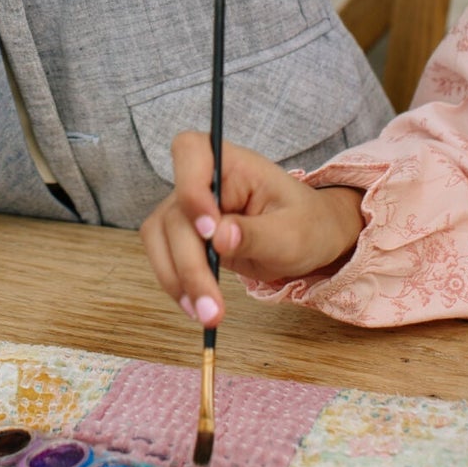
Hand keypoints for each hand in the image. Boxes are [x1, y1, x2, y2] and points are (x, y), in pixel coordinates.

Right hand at [140, 132, 365, 326]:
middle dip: (191, 264)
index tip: (209, 229)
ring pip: (159, 237)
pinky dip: (176, 284)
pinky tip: (197, 307)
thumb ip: (257, 233)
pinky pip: (163, 256)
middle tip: (213, 307)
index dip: (190, 187)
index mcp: (233, 163)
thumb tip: (219, 237)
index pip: (191, 151)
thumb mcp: (293, 232)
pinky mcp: (183, 234)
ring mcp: (188, 208)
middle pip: (175, 213)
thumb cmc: (305, 224)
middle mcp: (202, 180)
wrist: (308, 239)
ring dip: (177, 279)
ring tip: (206, 315)